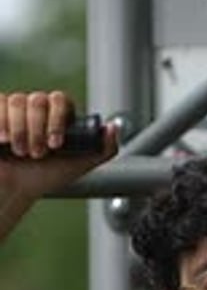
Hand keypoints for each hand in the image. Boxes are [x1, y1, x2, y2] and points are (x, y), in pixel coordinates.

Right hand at [0, 90, 116, 202]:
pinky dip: (2, 124)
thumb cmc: (46, 176)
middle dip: (37, 131)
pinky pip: (0, 103)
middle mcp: (37, 108)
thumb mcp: (80, 166)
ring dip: (19, 131)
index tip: (56, 145)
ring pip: (17, 101)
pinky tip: (4, 142)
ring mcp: (15, 109)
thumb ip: (104, 150)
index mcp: (58, 115)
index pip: (61, 100)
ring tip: (20, 153)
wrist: (15, 189)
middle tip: (37, 154)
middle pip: (38, 100)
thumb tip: (113, 127)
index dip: (57, 120)